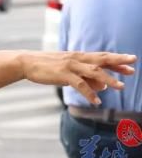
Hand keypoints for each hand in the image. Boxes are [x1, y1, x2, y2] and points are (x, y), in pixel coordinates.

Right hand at [20, 51, 135, 104]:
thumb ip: (87, 77)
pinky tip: (97, 101)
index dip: (117, 59)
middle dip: (118, 62)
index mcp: (78, 56)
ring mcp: (70, 66)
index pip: (101, 57)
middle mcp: (76, 58)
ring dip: (108, 78)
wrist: (26, 62)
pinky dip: (89, 93)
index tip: (132, 61)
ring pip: (93, 71)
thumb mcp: (68, 71)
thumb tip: (104, 85)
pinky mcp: (62, 74)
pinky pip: (79, 84)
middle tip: (133, 66)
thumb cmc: (46, 66)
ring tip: (120, 86)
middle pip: (101, 60)